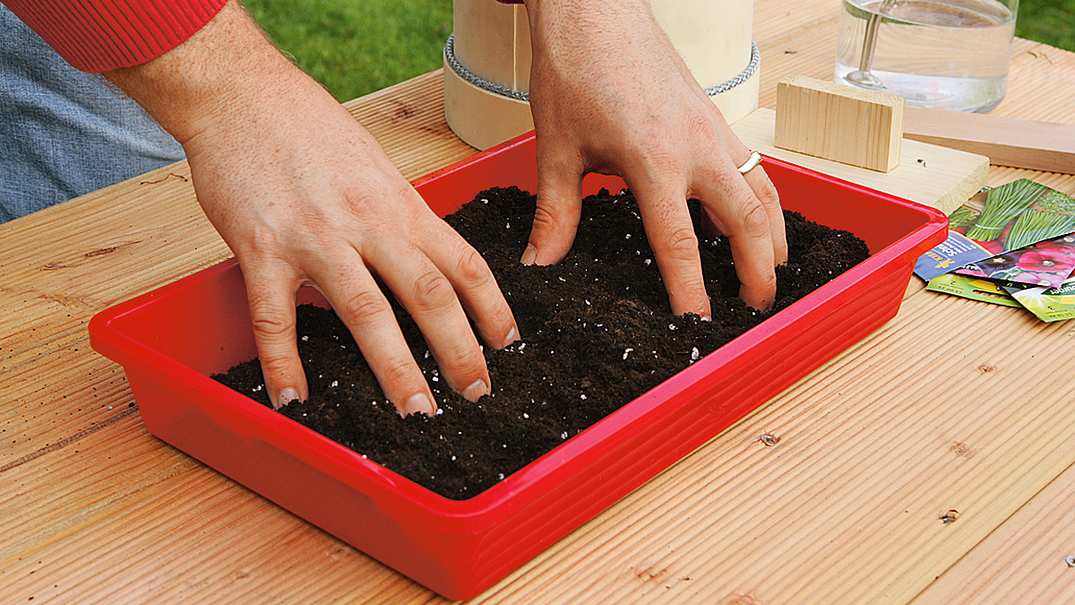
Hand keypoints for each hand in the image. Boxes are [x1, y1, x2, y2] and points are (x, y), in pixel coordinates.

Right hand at [107, 2, 517, 413]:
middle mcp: (369, 223)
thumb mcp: (377, 169)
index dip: (493, 309)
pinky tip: (294, 400)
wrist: (242, 95)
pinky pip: (275, 318)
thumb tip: (427, 265)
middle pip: (429, 294)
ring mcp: (315, 237)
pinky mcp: (261, 248)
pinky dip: (285, 363)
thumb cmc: (311, 130)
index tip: (508, 346)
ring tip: (415, 413)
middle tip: (476, 393)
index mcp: (401, 205)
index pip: (464, 263)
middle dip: (459, 351)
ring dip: (395, 368)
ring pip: (367, 312)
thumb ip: (400, 219)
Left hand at [522, 0, 787, 315]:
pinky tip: (755, 216)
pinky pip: (754, 165)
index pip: (678, 242)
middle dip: (757, 270)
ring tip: (773, 270)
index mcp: (653, 161)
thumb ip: (556, 213)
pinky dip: (763, 197)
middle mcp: (696, 147)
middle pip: (746, 221)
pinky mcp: (715, 116)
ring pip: (763, 190)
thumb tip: (541, 264)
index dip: (691, 289)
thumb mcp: (556, 149)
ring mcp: (714, 129)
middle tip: (756, 307)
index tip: (698, 324)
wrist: (594, 10)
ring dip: (773, 235)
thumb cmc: (574, 72)